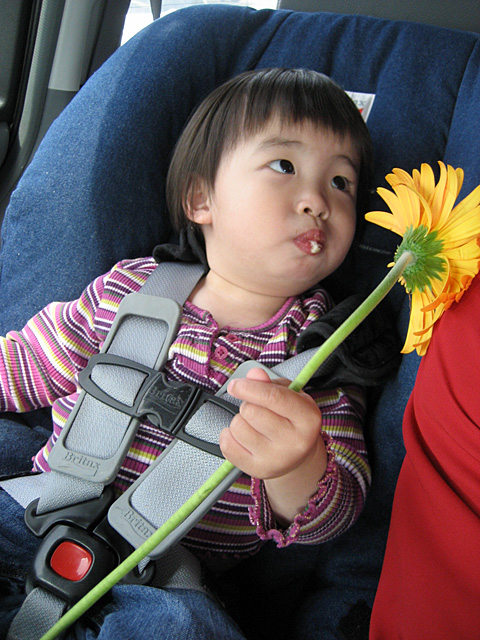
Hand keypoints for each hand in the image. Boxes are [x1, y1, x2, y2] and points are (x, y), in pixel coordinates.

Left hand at [220, 368, 326, 522]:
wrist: (298, 456)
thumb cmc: (292, 419)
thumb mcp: (289, 395)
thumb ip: (270, 383)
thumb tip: (254, 375)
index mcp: (308, 418)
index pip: (274, 398)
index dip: (250, 388)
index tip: (235, 385)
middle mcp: (295, 441)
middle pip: (252, 412)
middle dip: (248, 405)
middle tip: (257, 409)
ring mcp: (277, 459)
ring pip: (238, 427)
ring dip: (240, 421)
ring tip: (253, 425)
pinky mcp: (259, 470)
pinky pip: (228, 445)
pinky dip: (229, 436)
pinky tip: (243, 437)